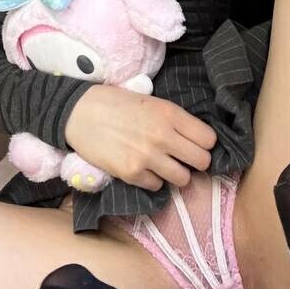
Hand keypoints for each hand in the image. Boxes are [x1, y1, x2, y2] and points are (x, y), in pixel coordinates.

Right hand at [62, 84, 216, 191]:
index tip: (195, 144)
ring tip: (163, 165)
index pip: (209, 139)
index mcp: (170, 114)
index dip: (204, 143)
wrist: (80, 112)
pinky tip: (142, 168)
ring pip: (183, 179)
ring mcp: (148, 157)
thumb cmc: (116, 103)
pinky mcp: (131, 174)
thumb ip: (173, 119)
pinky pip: (157, 186)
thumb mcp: (151, 101)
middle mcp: (163, 136)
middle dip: (195, 161)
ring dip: (175, 174)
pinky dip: (152, 180)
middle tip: (182, 158)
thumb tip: (195, 139)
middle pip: (202, 161)